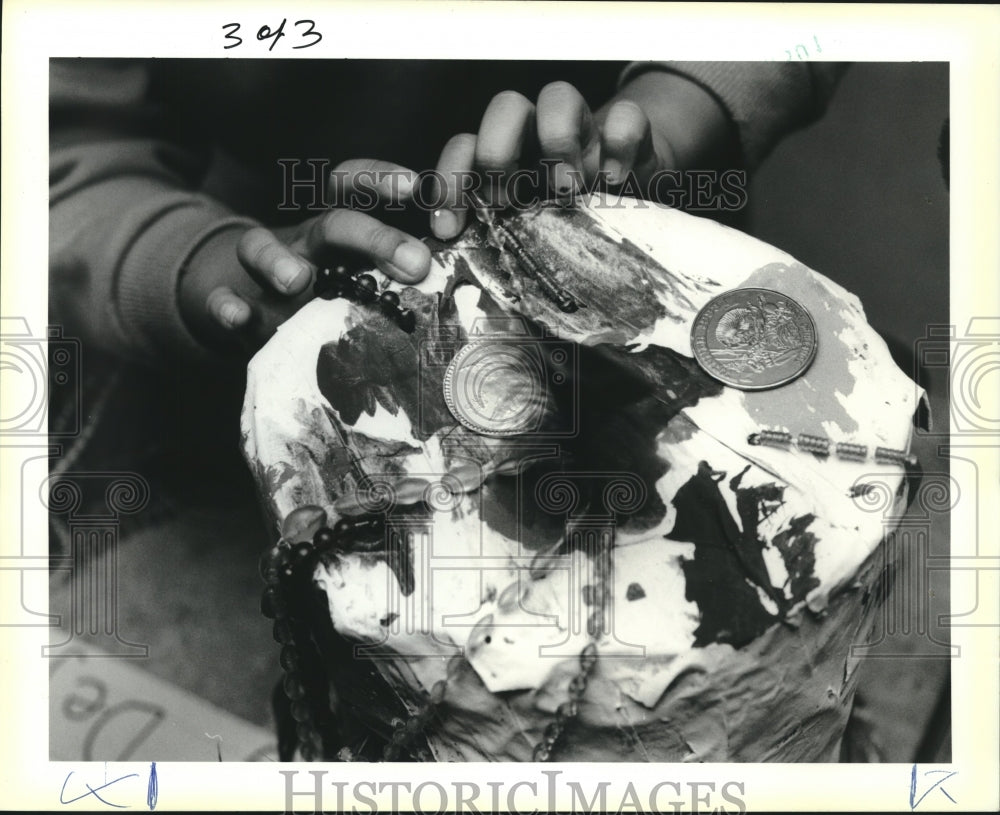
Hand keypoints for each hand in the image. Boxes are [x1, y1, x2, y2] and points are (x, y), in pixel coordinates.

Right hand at [180, 159, 431, 352]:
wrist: (238, 304)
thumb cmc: (315, 293)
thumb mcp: (350, 275)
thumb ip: (392, 272)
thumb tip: (446, 276)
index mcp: (334, 232)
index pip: (352, 187)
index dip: (380, 178)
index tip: (418, 187)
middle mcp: (302, 245)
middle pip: (332, 225)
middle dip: (373, 238)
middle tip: (413, 263)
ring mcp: (261, 275)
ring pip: (260, 248)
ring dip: (277, 260)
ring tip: (296, 281)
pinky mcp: (230, 304)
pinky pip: (221, 299)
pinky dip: (225, 305)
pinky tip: (237, 316)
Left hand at [430, 73, 732, 239]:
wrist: (633, 195)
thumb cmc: (568, 220)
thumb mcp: (529, 233)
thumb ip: (497, 238)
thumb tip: (459, 261)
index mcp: (507, 157)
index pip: (464, 148)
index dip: (450, 182)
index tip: (448, 229)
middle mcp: (539, 133)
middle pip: (507, 108)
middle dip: (498, 152)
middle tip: (507, 202)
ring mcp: (584, 127)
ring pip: (559, 96)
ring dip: (558, 142)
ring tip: (568, 192)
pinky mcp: (628, 131)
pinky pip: (624, 117)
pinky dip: (619, 144)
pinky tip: (614, 181)